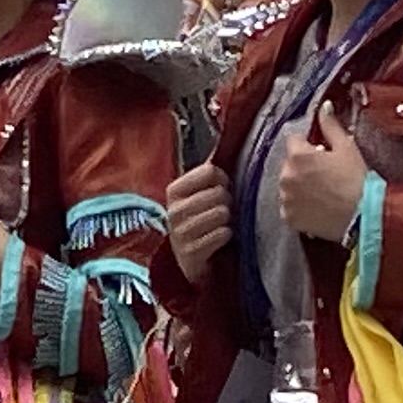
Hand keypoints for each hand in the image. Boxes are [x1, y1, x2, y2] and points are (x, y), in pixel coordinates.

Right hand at [167, 161, 233, 283]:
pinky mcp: (191, 253)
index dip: (223, 179)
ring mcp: (181, 233)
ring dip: (229, 220)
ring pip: (222, 213)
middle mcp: (173, 210)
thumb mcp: (198, 195)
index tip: (222, 189)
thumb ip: (208, 172)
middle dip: (228, 202)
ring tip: (222, 224)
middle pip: (218, 192)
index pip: (210, 171)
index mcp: (174, 190)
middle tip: (224, 210)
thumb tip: (224, 140)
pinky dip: (227, 236)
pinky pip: (222, 234)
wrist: (190, 262)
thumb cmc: (200, 222)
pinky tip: (221, 239)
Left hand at [271, 114, 369, 243]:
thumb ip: (330, 126)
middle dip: (302, 166)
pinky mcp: (288, 218)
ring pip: (288, 185)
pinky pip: (289, 206)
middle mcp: (286, 176)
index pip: (293, 140)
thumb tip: (324, 106)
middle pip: (289, 164)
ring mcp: (285, 198)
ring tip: (321, 193)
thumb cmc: (356, 180)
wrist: (363, 216)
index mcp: (298, 155)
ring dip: (299, 186)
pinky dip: (298, 206)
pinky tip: (316, 206)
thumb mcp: (346, 148)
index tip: (321, 153)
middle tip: (325, 174)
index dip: (308, 145)